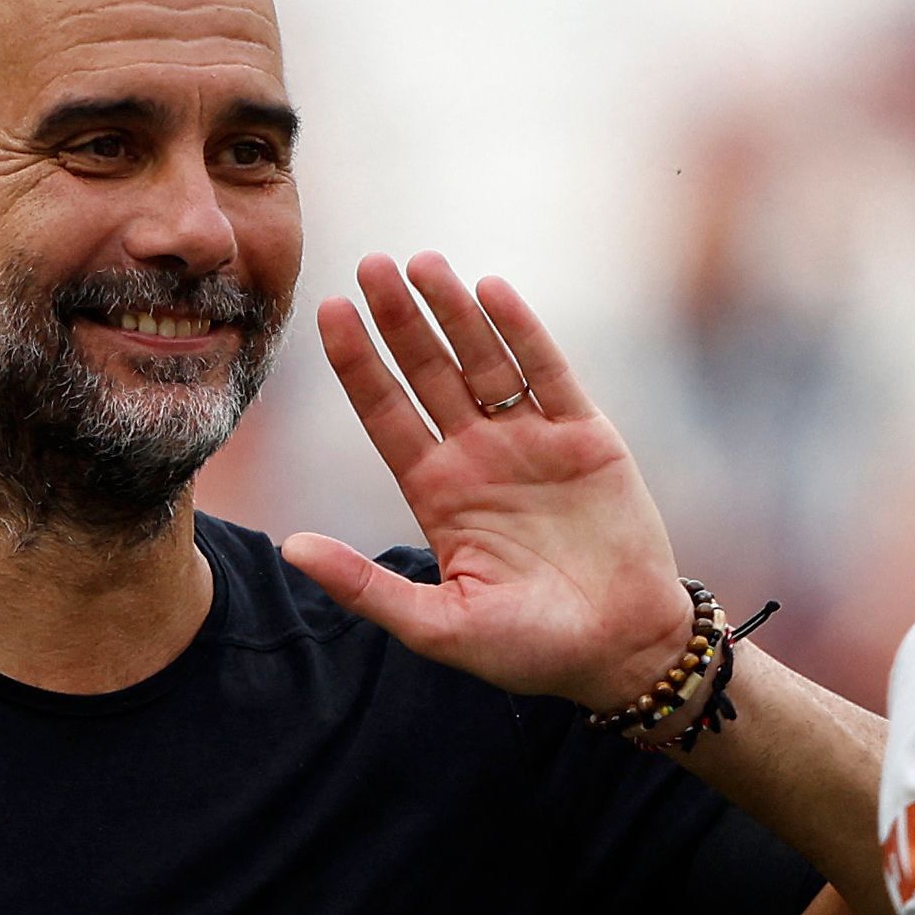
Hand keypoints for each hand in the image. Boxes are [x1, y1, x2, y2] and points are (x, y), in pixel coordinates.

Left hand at [283, 253, 700, 710]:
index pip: (387, 413)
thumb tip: (292, 549)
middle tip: (371, 265)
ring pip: (484, 361)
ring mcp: (531, 442)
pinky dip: (521, 333)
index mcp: (438, 493)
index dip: (359, 363)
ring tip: (422, 263)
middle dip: (400, 320)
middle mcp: (479, 457)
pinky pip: (548, 374)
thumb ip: (366, 587)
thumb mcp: (438, 627)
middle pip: (430, 372)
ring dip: (454, 312)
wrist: (622, 652)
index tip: (329, 312)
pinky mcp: (585, 438)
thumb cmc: (529, 649)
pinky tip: (492, 292)